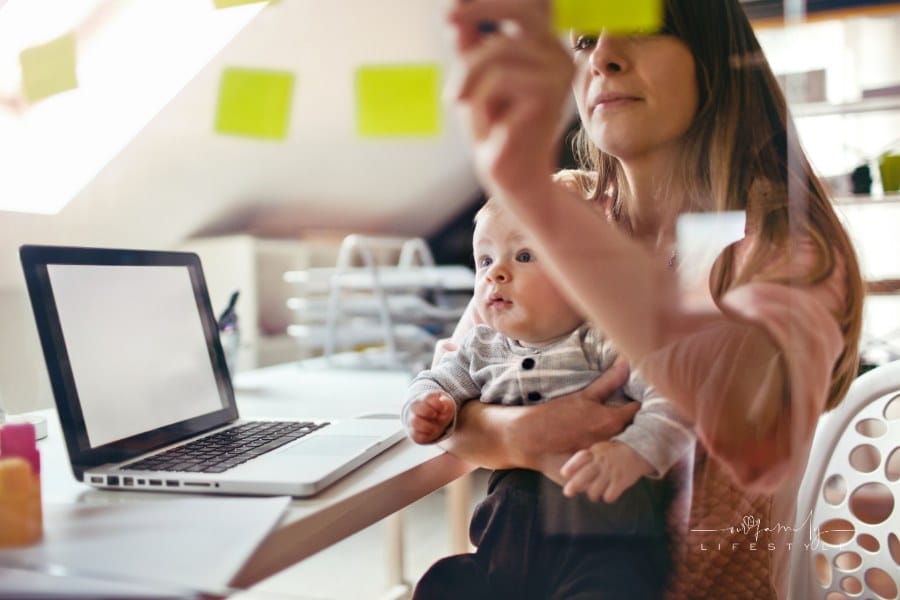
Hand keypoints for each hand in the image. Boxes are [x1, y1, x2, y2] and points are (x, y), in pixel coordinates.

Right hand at [406, 392, 456, 443]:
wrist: (434, 419)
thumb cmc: (440, 410)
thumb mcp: (447, 405)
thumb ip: (446, 404)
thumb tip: (443, 408)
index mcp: (425, 398)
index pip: (427, 397)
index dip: (436, 403)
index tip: (442, 408)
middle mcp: (416, 408)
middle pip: (414, 406)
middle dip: (427, 411)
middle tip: (435, 415)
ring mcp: (413, 420)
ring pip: (414, 422)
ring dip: (427, 426)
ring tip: (435, 428)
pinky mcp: (414, 433)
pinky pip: (416, 435)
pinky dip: (425, 436)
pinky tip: (431, 433)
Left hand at [448, 0, 573, 197]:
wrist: (510, 173)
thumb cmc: (495, 126)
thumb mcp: (475, 79)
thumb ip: (469, 46)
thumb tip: (454, 14)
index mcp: (543, 46)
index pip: (533, 3)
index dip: (494, 0)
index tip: (454, 7)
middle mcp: (557, 55)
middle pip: (523, 9)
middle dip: (481, 8)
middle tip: (448, 18)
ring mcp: (558, 75)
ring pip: (499, 51)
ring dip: (467, 75)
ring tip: (459, 100)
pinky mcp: (549, 97)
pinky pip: (499, 80)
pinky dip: (480, 98)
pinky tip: (485, 120)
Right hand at [506, 360, 638, 469]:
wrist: (530, 438)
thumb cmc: (555, 415)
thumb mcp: (583, 396)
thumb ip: (608, 381)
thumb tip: (626, 361)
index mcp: (612, 420)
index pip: (638, 412)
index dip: (641, 405)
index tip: (641, 400)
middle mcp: (612, 440)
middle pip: (635, 433)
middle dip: (636, 425)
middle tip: (632, 417)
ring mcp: (603, 457)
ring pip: (623, 451)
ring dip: (624, 444)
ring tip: (617, 436)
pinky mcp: (593, 470)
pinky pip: (609, 468)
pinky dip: (610, 460)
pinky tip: (606, 453)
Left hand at [561, 440, 654, 502]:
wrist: (637, 452)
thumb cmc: (612, 453)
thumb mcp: (598, 449)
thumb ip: (585, 458)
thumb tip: (566, 473)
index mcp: (595, 452)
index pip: (580, 458)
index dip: (570, 467)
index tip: (564, 474)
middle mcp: (602, 462)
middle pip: (584, 476)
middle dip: (573, 486)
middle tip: (568, 492)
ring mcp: (611, 472)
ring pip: (594, 490)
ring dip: (592, 495)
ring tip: (594, 495)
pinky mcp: (621, 482)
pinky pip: (609, 496)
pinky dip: (607, 497)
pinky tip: (608, 494)